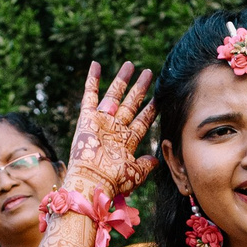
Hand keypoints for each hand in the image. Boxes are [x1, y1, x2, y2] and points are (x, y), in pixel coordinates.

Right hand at [64, 61, 157, 198]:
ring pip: (114, 96)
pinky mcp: (87, 119)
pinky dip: (91, 80)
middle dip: (140, 89)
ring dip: (122, 80)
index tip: (159, 97)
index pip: (142, 120)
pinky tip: (95, 65)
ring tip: (130, 65)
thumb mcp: (135, 174)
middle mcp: (115, 129)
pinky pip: (89, 95)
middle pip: (131, 104)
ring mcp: (101, 122)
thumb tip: (155, 159)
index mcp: (127, 141)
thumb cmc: (113, 181)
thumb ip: (145, 165)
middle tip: (148, 73)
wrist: (92, 181)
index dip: (151, 109)